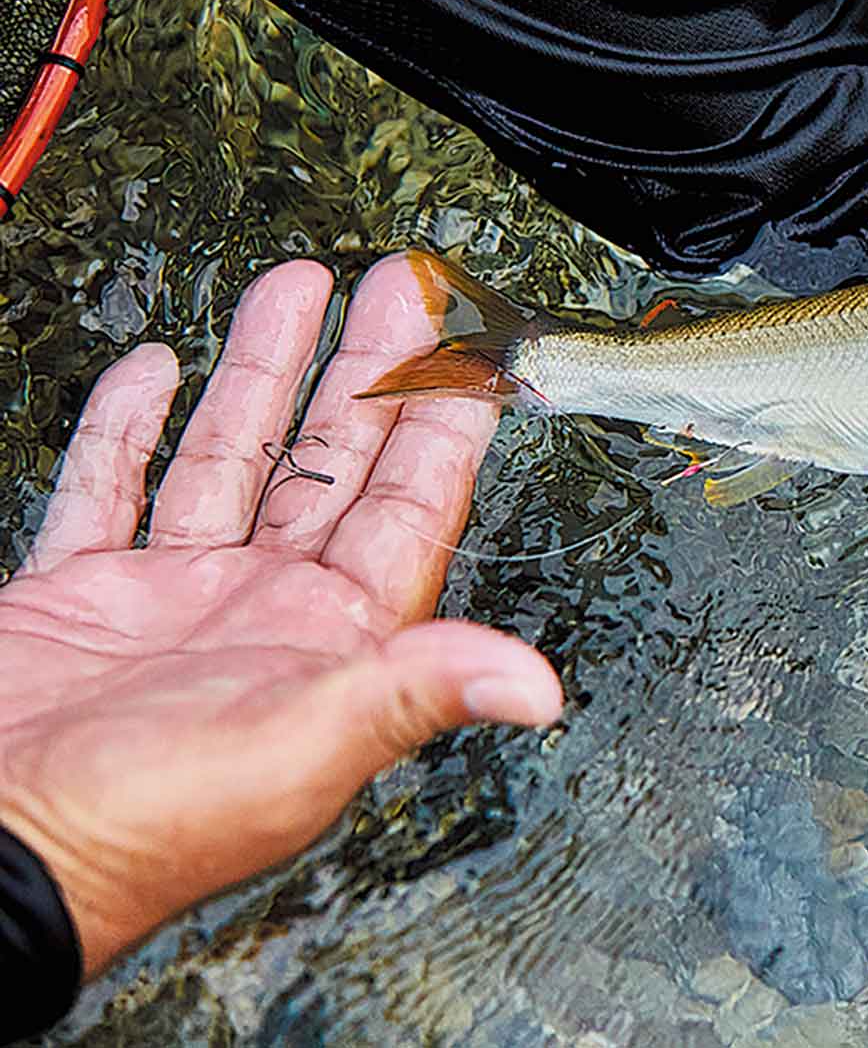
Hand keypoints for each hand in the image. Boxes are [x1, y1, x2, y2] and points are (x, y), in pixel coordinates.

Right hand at [0, 256, 561, 977]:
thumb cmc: (149, 830)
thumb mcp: (306, 751)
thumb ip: (419, 693)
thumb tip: (539, 688)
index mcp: (335, 633)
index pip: (414, 501)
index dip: (447, 418)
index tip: (478, 345)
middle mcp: (265, 604)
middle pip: (332, 457)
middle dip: (367, 367)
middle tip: (400, 287)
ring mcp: (170, 595)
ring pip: (231, 453)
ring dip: (263, 370)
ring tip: (295, 288)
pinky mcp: (78, 595)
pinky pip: (108, 489)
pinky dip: (127, 428)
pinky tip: (154, 369)